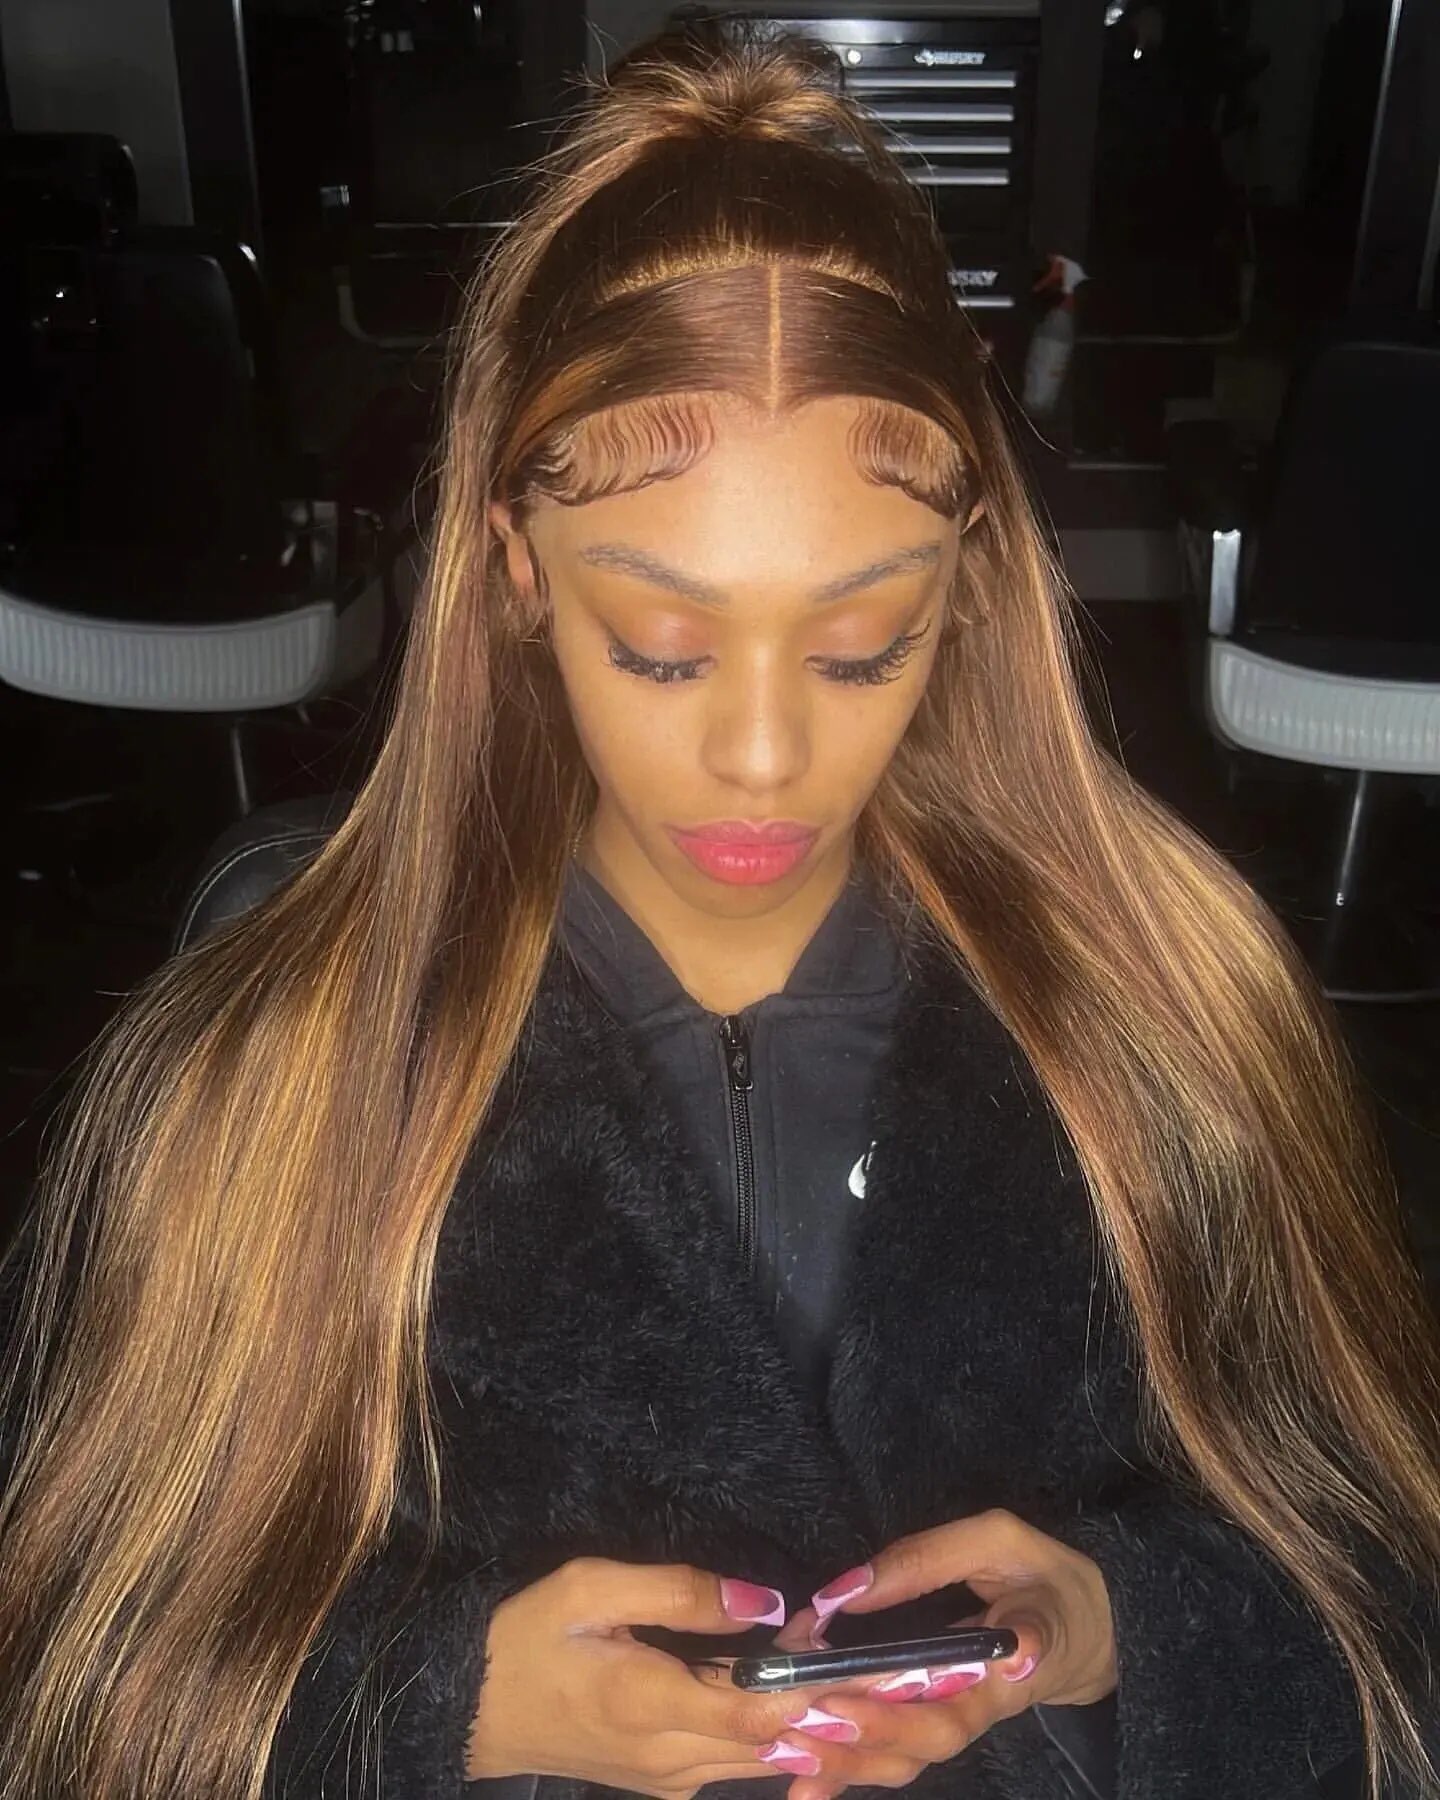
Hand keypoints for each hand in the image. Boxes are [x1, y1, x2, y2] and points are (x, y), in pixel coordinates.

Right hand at [465, 1556, 839, 1795]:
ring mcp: (668, 1781)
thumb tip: (762, 1601)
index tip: (828, 1632)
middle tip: (838, 1640)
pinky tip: (782, 1688)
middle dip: (816, 1693)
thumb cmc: (526, 1636)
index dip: (808, 1677)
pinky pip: (736, 1764)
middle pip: (773, 1740)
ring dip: (798, 1712)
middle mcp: (669, 1758)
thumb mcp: (591, 1587)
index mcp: (649, 1705)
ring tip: (818, 1656)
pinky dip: (770, 1731)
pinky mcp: (663, 1784)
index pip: (758, 1711)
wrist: (469, 1709)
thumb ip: (679, 1591)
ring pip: (762, 1759)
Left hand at [764, 1508, 1117, 1799]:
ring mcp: (962, 1720)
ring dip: (846, 1762)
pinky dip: (851, 1771)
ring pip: (909, 1760)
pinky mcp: (942, 1722)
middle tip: (798, 1717)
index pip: (951, 1703)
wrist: (1096, 1627)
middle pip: (924, 1742)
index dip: (893, 1711)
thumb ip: (926, 1560)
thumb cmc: (1045, 1576)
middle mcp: (983, 1706)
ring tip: (785, 1751)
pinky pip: (900, 1755)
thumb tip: (851, 1591)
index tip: (838, 1699)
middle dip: (857, 1736)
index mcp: (1007, 1665)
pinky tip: (803, 1784)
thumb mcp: (997, 1540)